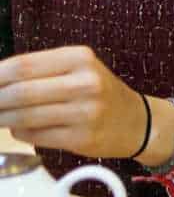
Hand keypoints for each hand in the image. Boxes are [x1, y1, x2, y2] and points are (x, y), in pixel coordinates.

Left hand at [0, 46, 148, 158]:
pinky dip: (20, 133)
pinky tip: (23, 129)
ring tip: (1, 118)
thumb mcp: (78, 70)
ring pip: (24, 117)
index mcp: (80, 58)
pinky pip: (35, 136)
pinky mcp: (82, 138)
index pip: (23, 65)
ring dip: (3, 119)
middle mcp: (85, 82)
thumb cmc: (99, 93)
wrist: (136, 121)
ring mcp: (85, 112)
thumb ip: (39, 72)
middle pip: (20, 92)